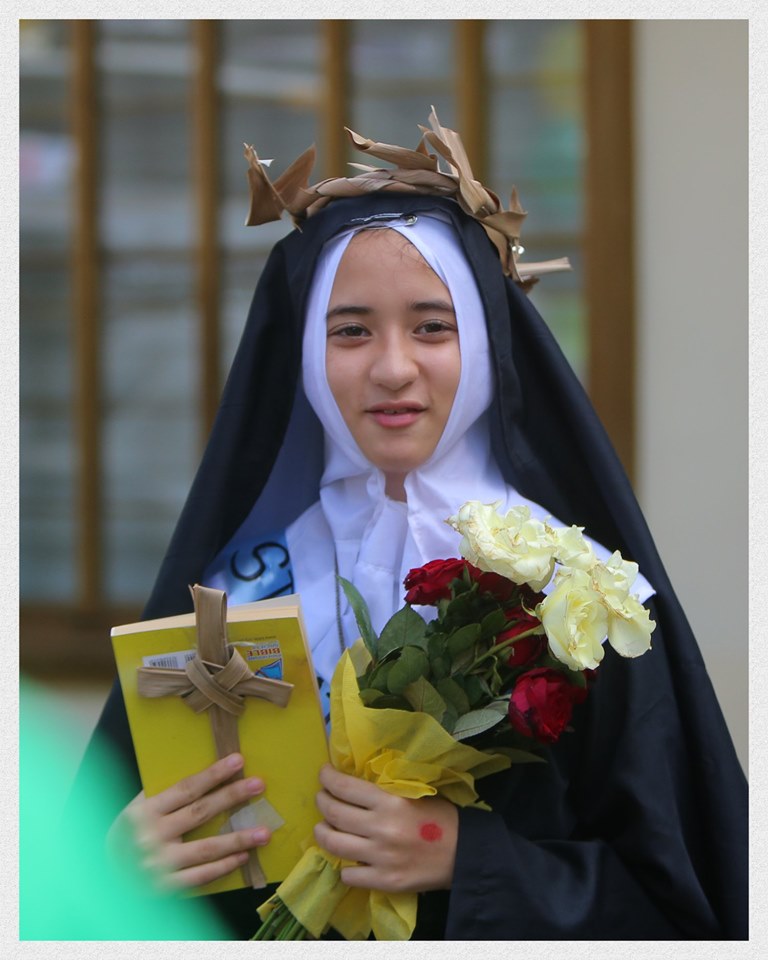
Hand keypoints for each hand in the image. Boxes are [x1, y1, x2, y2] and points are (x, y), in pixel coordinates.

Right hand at [109, 752, 270, 889]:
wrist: (98, 879)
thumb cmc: (123, 837)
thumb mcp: (133, 811)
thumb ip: (161, 796)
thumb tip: (202, 775)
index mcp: (144, 811)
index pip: (186, 788)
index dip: (213, 774)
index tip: (238, 760)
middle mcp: (151, 836)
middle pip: (200, 812)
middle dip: (232, 796)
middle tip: (259, 784)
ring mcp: (158, 864)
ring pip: (206, 848)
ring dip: (238, 839)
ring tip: (265, 831)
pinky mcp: (164, 887)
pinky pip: (200, 876)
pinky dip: (223, 867)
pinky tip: (243, 857)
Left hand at [313, 764, 457, 892]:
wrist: (465, 853)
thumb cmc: (441, 818)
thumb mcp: (413, 793)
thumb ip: (384, 792)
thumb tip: (353, 785)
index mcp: (390, 801)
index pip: (344, 787)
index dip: (327, 778)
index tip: (324, 774)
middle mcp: (380, 828)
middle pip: (333, 813)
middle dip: (322, 802)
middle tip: (322, 798)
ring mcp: (380, 857)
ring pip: (333, 844)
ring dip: (322, 833)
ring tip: (323, 828)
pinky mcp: (384, 881)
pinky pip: (349, 876)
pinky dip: (344, 868)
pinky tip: (348, 861)